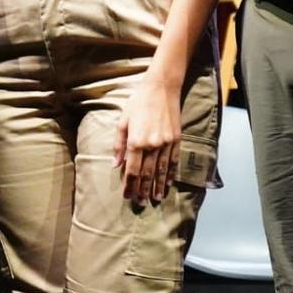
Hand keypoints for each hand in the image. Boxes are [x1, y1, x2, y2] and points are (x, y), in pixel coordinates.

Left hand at [115, 74, 182, 202]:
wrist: (161, 88)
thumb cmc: (138, 103)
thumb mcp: (122, 121)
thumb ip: (118, 145)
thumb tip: (115, 165)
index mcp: (136, 141)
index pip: (132, 169)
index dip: (129, 184)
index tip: (127, 196)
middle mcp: (151, 145)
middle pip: (147, 173)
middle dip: (143, 189)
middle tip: (140, 203)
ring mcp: (166, 143)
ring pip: (161, 170)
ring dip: (158, 186)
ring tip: (156, 199)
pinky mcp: (176, 140)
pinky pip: (173, 161)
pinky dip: (171, 174)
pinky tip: (169, 183)